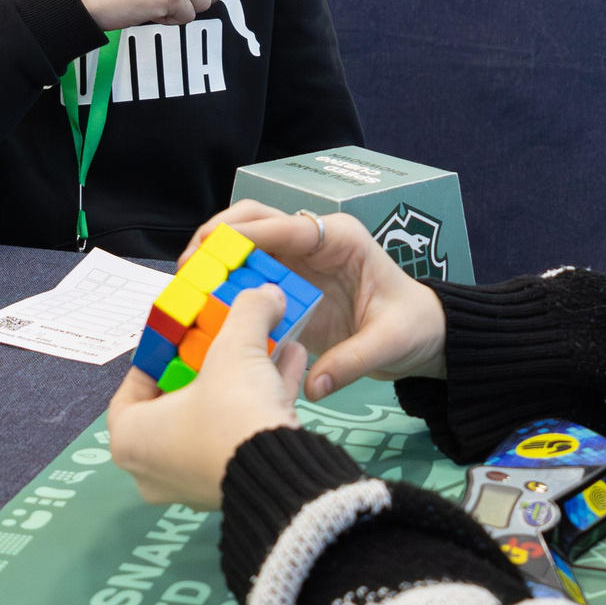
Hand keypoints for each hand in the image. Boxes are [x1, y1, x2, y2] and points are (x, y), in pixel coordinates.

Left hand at [108, 284, 307, 508]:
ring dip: (243, 377)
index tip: (180, 333)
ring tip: (269, 340)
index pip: (131, 389)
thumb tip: (267, 292)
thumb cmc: (231, 412)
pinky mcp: (235, 484)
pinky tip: (293, 362)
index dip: (157, 354)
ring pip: (216, 416)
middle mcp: (155, 467)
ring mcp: (195, 480)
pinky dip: (262, 399)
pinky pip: (241, 433)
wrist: (281, 475)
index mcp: (132, 439)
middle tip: (223, 336)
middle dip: (207, 363)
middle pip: (178, 400)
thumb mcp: (235, 349)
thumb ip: (247, 312)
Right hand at [184, 202, 446, 398]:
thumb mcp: (390, 343)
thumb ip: (353, 361)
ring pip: (244, 241)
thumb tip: (314, 385)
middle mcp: (313, 240)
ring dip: (212, 255)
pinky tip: (201, 303)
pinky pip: (246, 272)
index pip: (289, 227)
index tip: (214, 251)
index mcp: (340, 239)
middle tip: (188, 266)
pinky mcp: (285, 283)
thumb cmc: (411, 327)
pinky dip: (221, 280)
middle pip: (255, 219)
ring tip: (185, 283)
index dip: (250, 235)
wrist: (420, 334)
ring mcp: (296, 260)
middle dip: (217, 235)